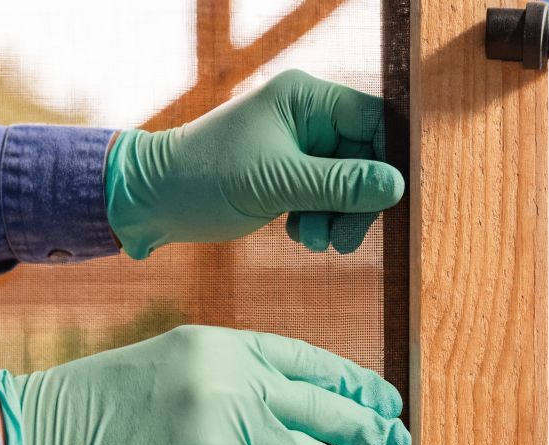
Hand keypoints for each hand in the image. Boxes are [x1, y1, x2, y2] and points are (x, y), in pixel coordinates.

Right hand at [0, 325, 410, 444]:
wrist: (25, 444)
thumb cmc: (87, 408)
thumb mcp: (165, 364)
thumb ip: (225, 376)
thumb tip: (284, 406)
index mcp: (221, 345)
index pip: (309, 361)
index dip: (353, 381)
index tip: (383, 395)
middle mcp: (233, 384)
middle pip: (325, 408)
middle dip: (369, 426)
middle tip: (398, 439)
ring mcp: (226, 437)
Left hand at [105, 70, 403, 259]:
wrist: (152, 200)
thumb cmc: (206, 180)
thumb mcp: (278, 184)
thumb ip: (340, 185)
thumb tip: (397, 187)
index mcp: (305, 98)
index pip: (375, 121)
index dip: (387, 162)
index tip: (386, 204)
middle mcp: (306, 115)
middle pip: (366, 157)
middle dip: (358, 202)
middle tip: (344, 242)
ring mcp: (298, 144)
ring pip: (348, 182)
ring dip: (338, 217)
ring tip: (313, 240)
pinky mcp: (289, 172)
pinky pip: (326, 196)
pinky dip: (320, 219)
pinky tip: (298, 234)